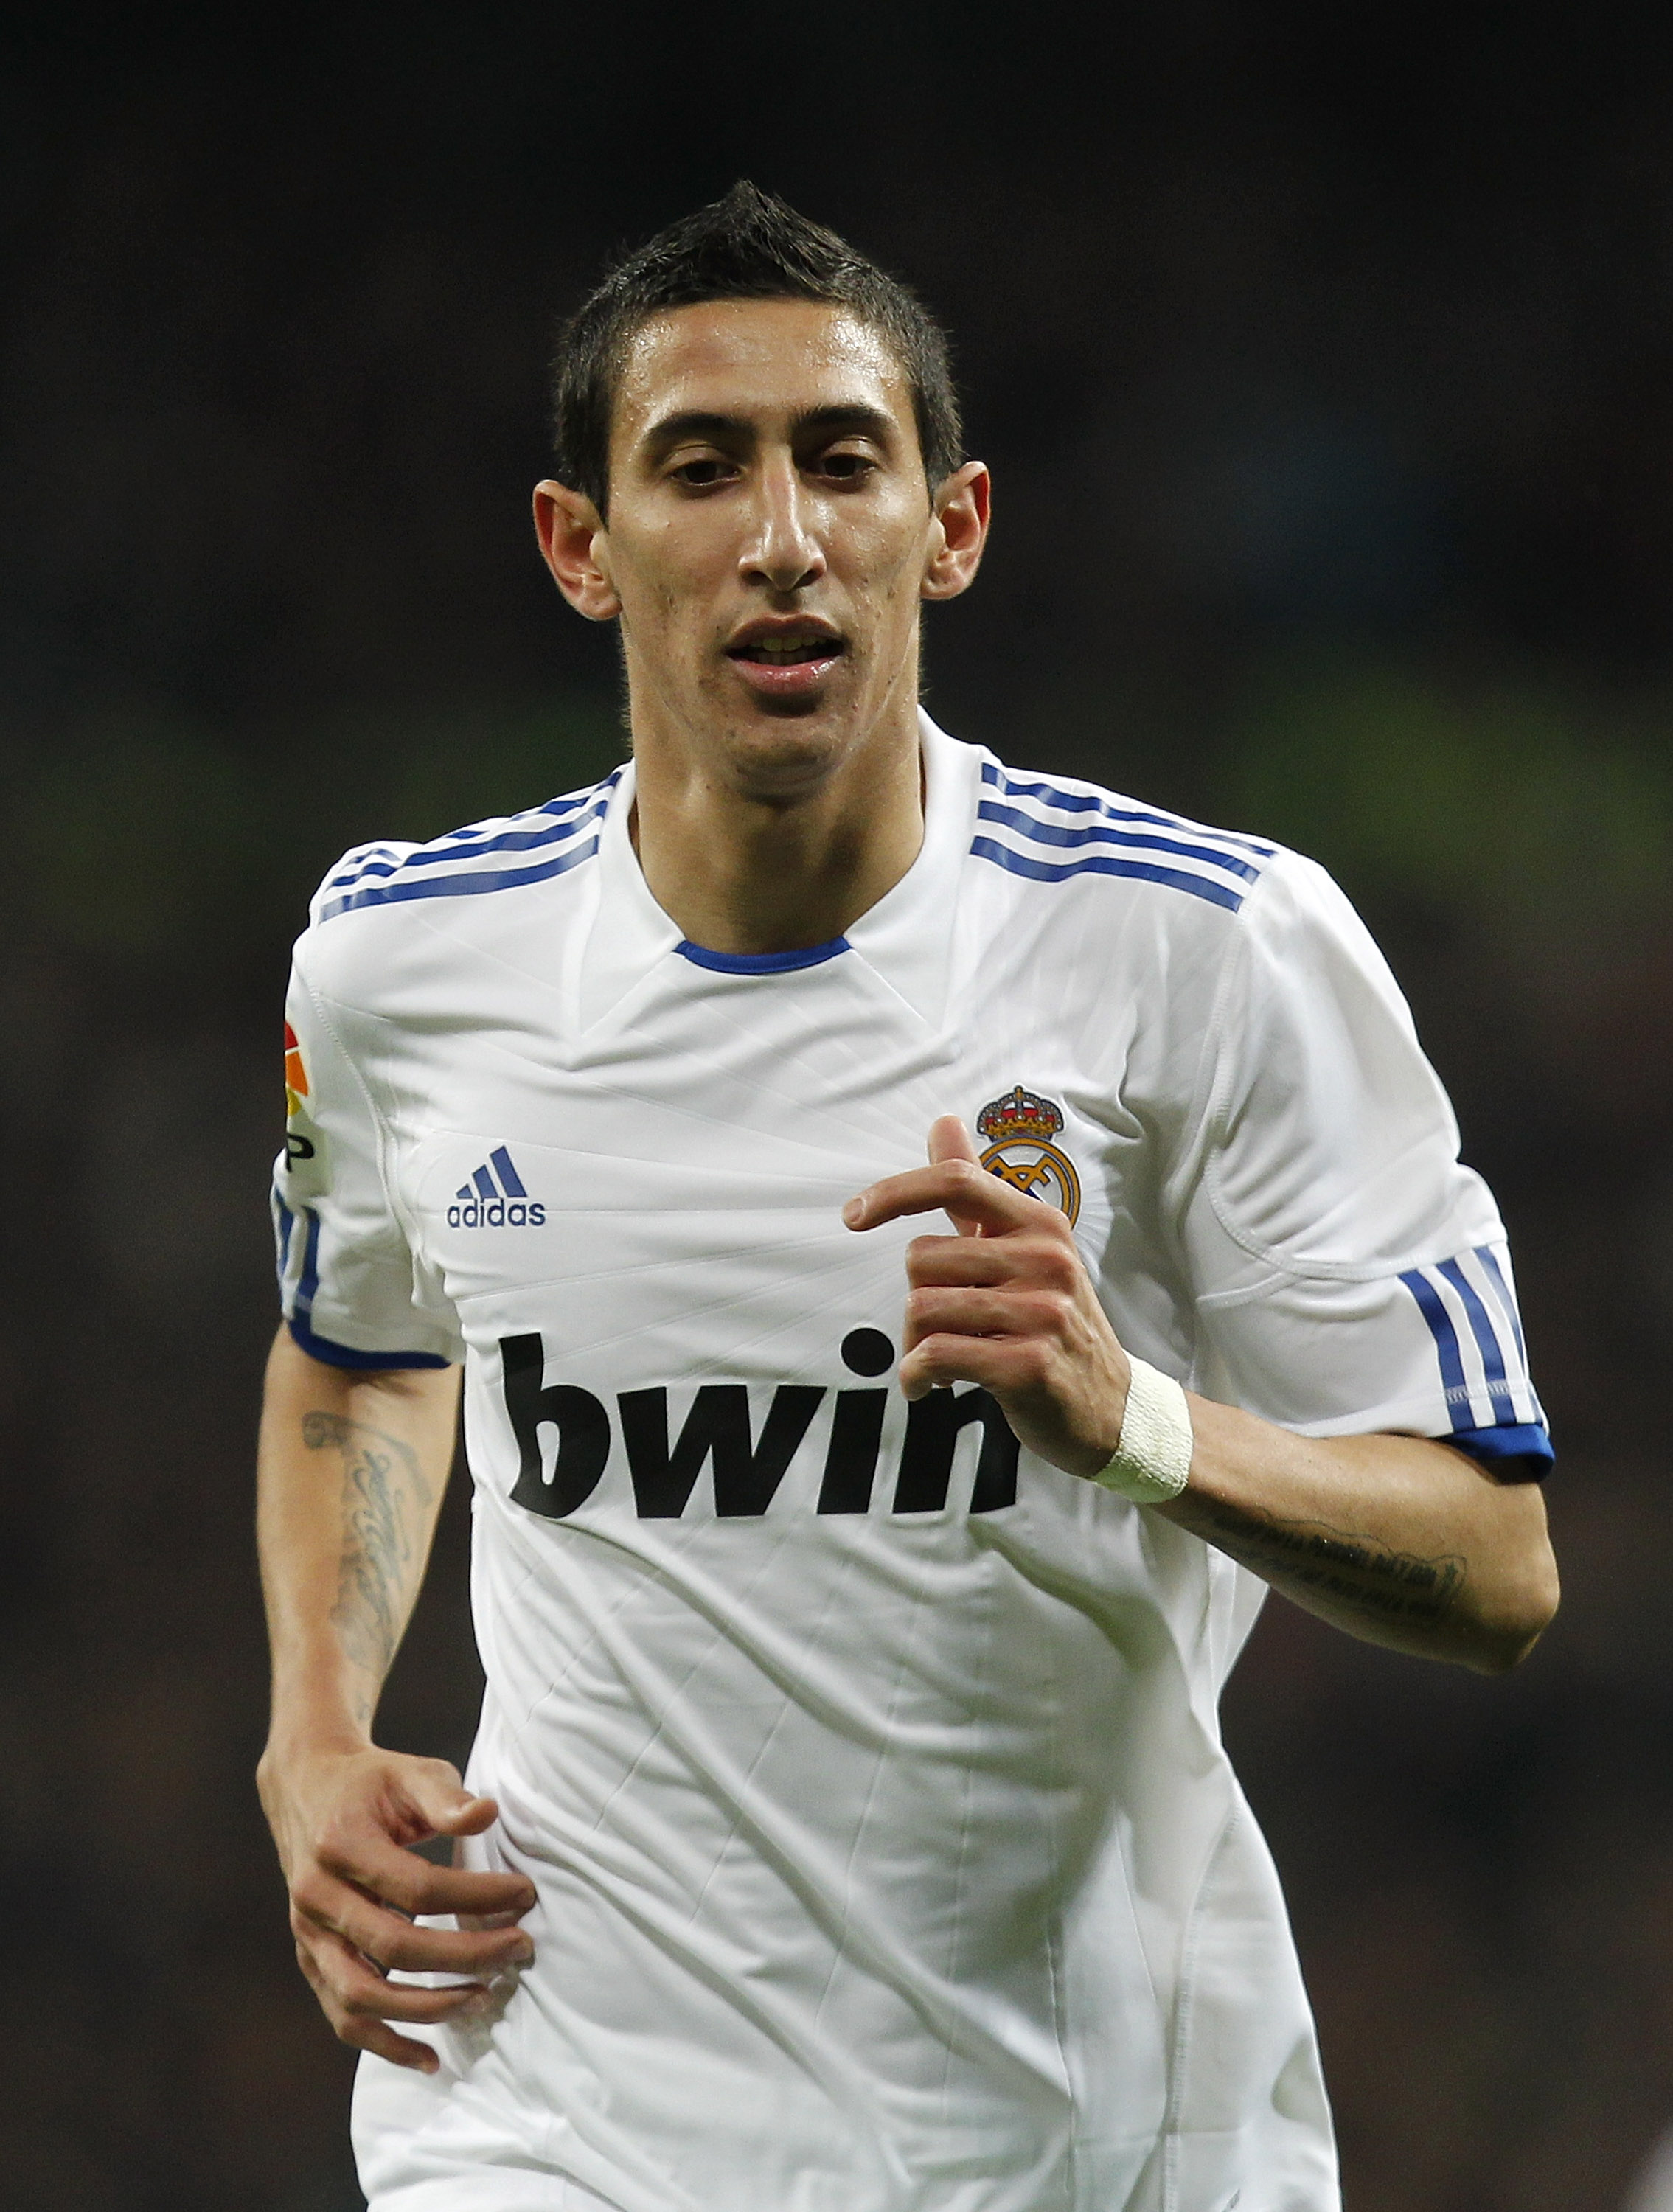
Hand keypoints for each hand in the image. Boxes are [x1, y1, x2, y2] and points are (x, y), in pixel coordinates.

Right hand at [257, 1741, 536, 2072]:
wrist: (306, 1788)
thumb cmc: (372, 1782)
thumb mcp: (410, 1772)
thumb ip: (446, 1797)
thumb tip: (488, 1815)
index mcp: (341, 1845)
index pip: (417, 1887)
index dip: (476, 1896)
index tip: (525, 1894)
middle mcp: (316, 1897)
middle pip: (395, 1947)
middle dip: (465, 1955)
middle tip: (520, 1948)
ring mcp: (308, 1935)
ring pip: (361, 1996)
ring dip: (427, 2007)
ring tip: (485, 1995)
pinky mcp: (311, 1959)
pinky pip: (343, 2017)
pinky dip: (385, 2043)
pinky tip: (430, 2057)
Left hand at [842, 1115, 1131, 1480]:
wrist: (1111, 1406)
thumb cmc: (1053, 1324)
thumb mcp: (1025, 1251)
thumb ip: (976, 1192)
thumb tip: (943, 1123)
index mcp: (1039, 1223)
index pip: (956, 1181)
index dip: (895, 1192)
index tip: (853, 1215)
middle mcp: (1045, 1259)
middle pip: (920, 1258)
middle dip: (914, 1300)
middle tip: (940, 1328)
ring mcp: (1042, 1312)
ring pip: (921, 1307)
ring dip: (914, 1344)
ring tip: (943, 1357)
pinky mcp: (1028, 1364)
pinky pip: (935, 1354)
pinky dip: (916, 1375)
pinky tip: (931, 1384)